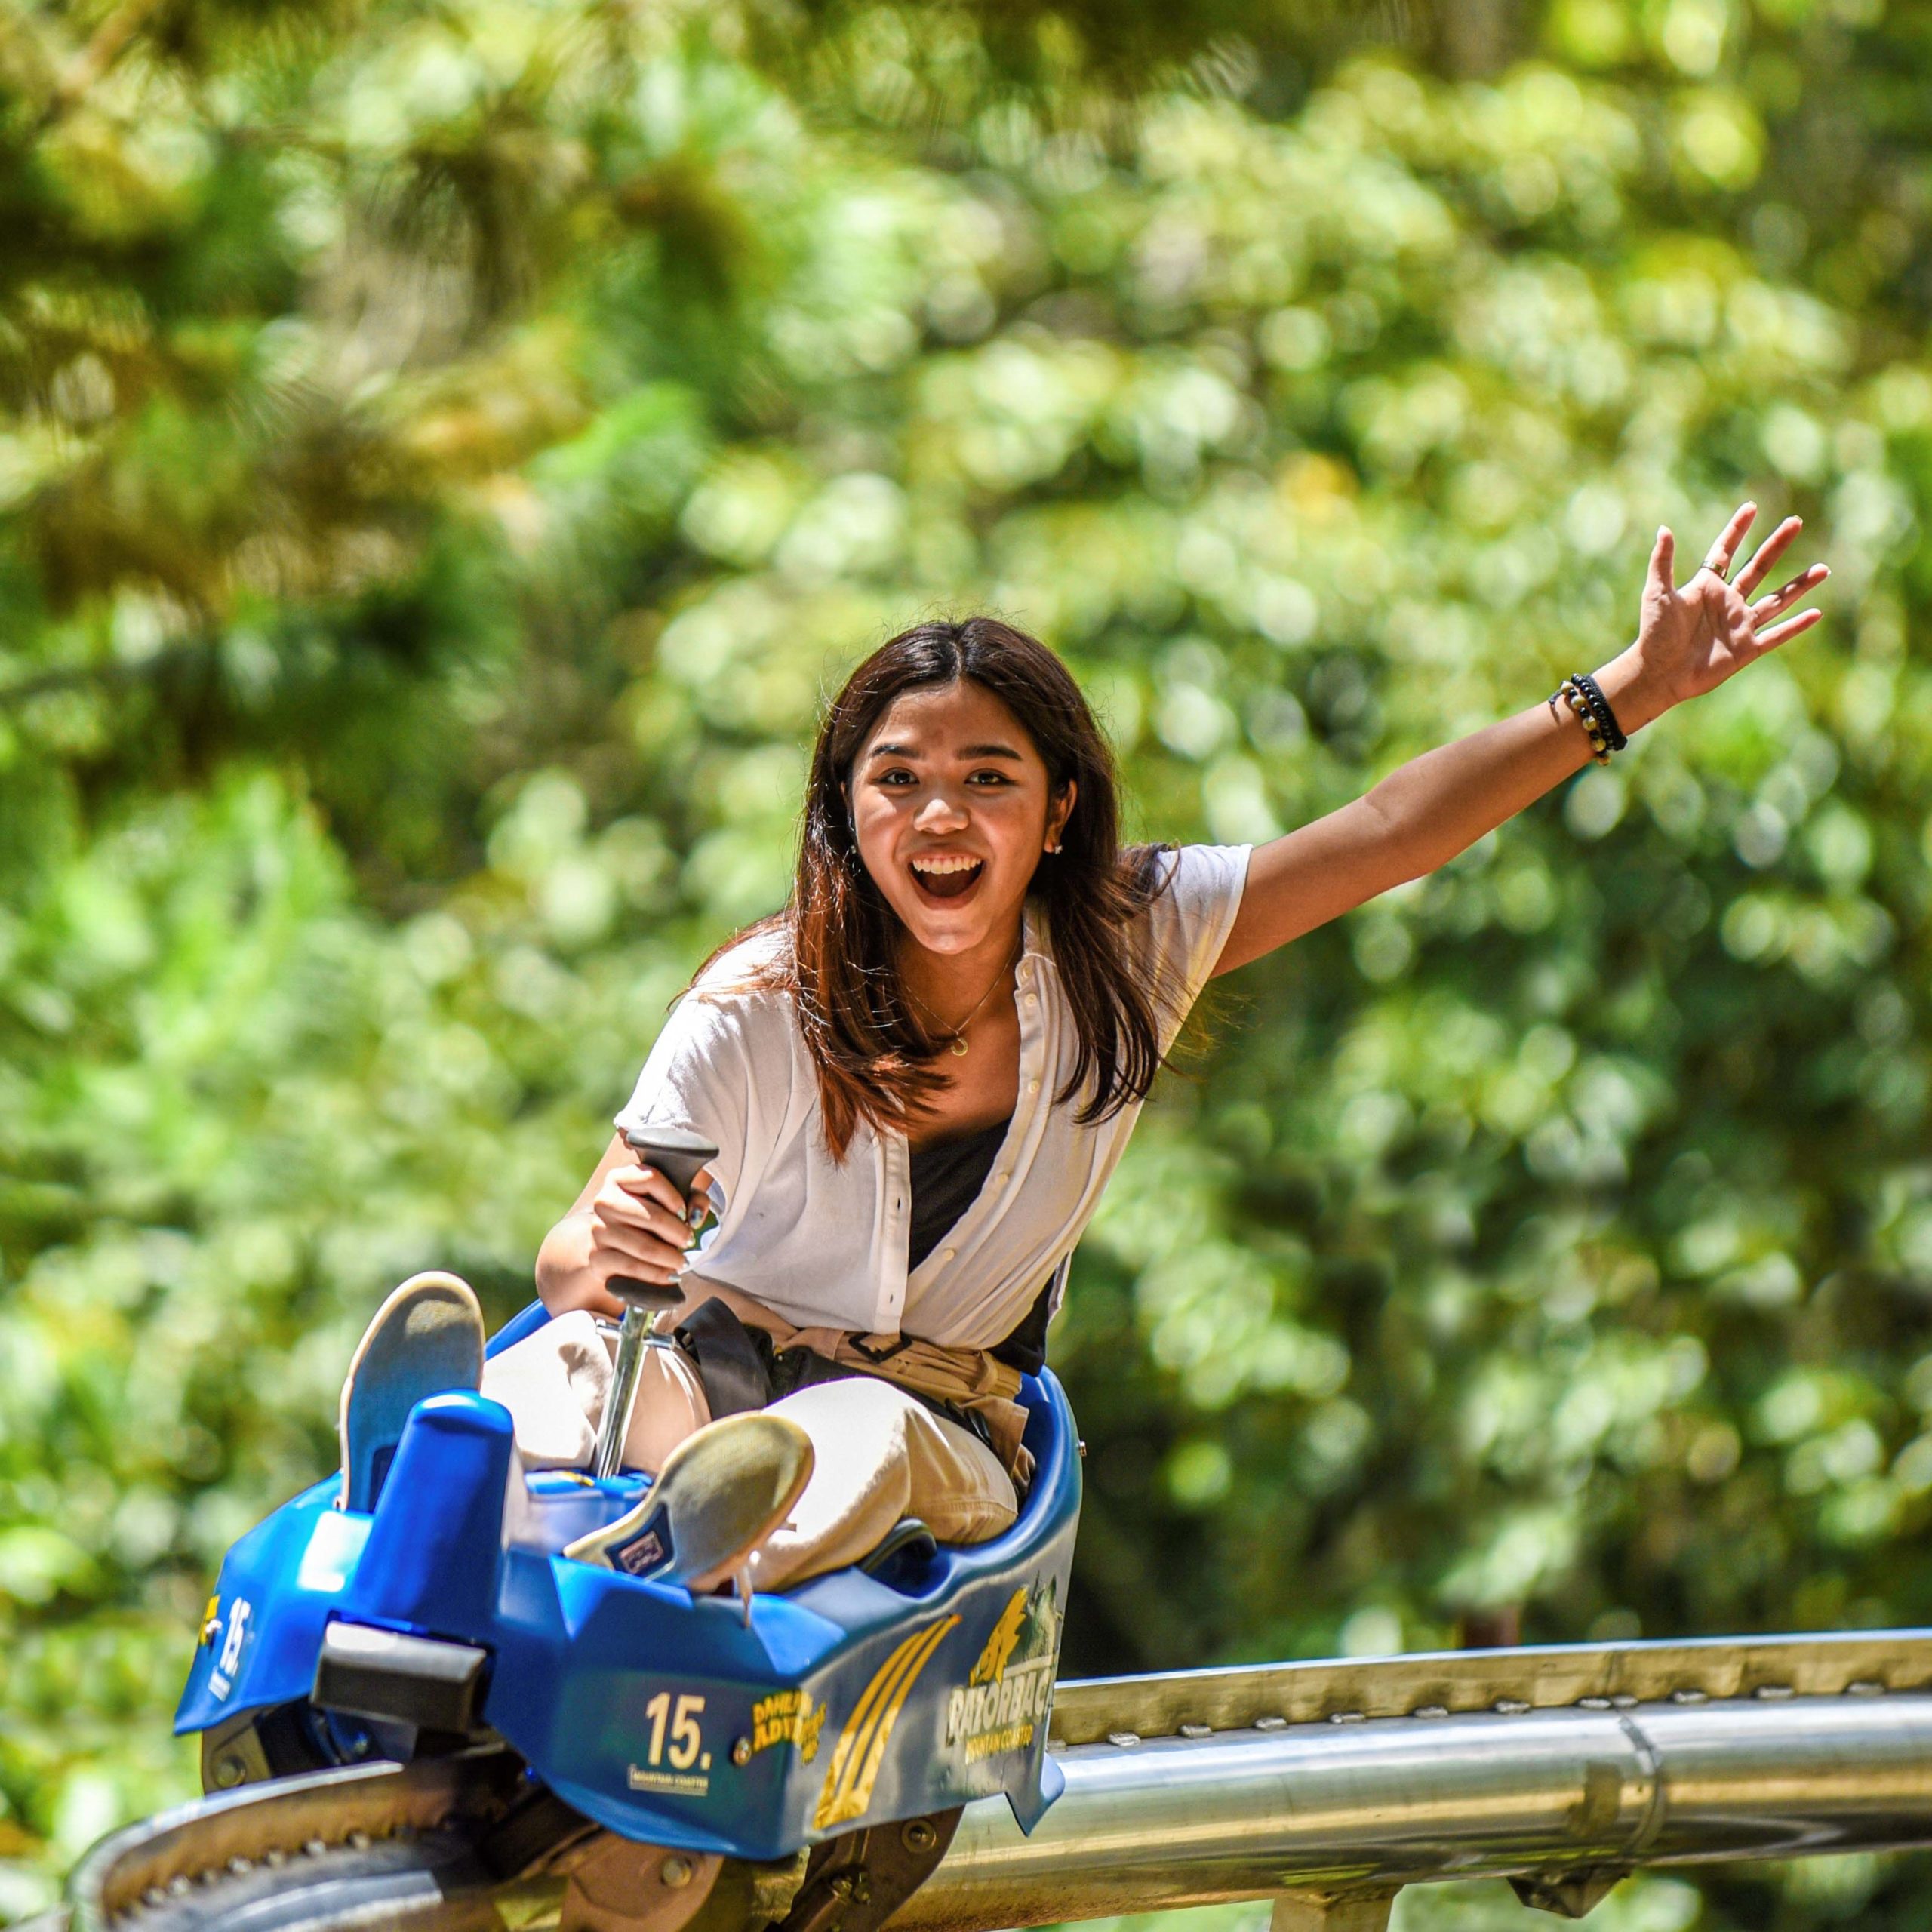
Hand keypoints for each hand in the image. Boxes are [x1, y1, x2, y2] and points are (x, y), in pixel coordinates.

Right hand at [586, 1161, 714, 1294]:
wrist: (614, 1245)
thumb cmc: (649, 1215)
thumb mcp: (672, 1198)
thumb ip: (693, 1198)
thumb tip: (695, 1217)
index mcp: (619, 1178)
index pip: (651, 1179)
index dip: (675, 1198)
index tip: (686, 1214)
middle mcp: (604, 1201)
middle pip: (651, 1216)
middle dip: (678, 1233)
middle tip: (690, 1242)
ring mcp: (598, 1230)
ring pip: (644, 1246)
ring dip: (670, 1257)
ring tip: (683, 1261)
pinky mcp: (597, 1257)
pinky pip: (632, 1267)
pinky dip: (656, 1274)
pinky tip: (670, 1275)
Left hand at [1604, 504, 1827, 728]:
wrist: (1659, 674)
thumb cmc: (1654, 634)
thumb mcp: (1658, 594)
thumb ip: (1663, 563)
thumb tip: (1664, 529)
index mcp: (1706, 587)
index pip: (1724, 552)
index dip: (1737, 530)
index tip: (1751, 507)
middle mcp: (1727, 602)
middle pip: (1758, 568)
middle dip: (1776, 545)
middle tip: (1796, 521)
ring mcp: (1739, 625)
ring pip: (1777, 600)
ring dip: (1800, 585)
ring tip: (1824, 568)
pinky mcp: (1746, 649)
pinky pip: (1776, 635)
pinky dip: (1796, 626)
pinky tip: (1816, 613)